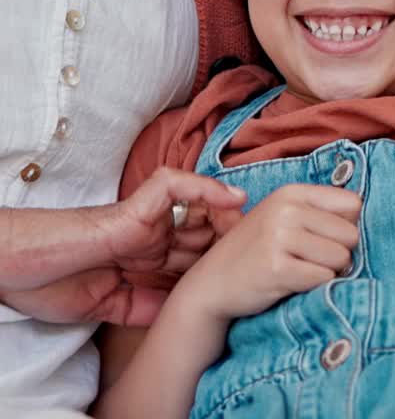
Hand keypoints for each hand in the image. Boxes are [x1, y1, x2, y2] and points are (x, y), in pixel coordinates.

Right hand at [0, 168, 245, 324]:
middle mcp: (151, 234)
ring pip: (198, 207)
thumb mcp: (113, 306)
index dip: (221, 260)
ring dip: (230, 215)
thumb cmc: (57, 283)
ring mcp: (146, 217)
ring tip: (262, 223)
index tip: (251, 269)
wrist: (25, 266)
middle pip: (204, 230)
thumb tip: (183, 310)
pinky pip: (175, 185)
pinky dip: (205, 187)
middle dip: (233, 238)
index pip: (192, 255)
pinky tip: (231, 198)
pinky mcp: (137, 204)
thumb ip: (147, 304)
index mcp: (145, 258)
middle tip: (268, 244)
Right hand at [178, 183, 360, 323]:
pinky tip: (295, 286)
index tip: (330, 241)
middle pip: (351, 234)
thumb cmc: (256, 252)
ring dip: (329, 273)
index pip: (353, 203)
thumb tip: (370, 220)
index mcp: (292, 191)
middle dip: (340, 254)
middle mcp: (286, 208)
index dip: (349, 227)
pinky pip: (323, 279)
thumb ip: (320, 213)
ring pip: (341, 258)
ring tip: (302, 273)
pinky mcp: (276, 268)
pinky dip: (316, 288)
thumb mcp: (283, 219)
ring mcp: (279, 237)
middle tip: (313, 262)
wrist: (212, 284)